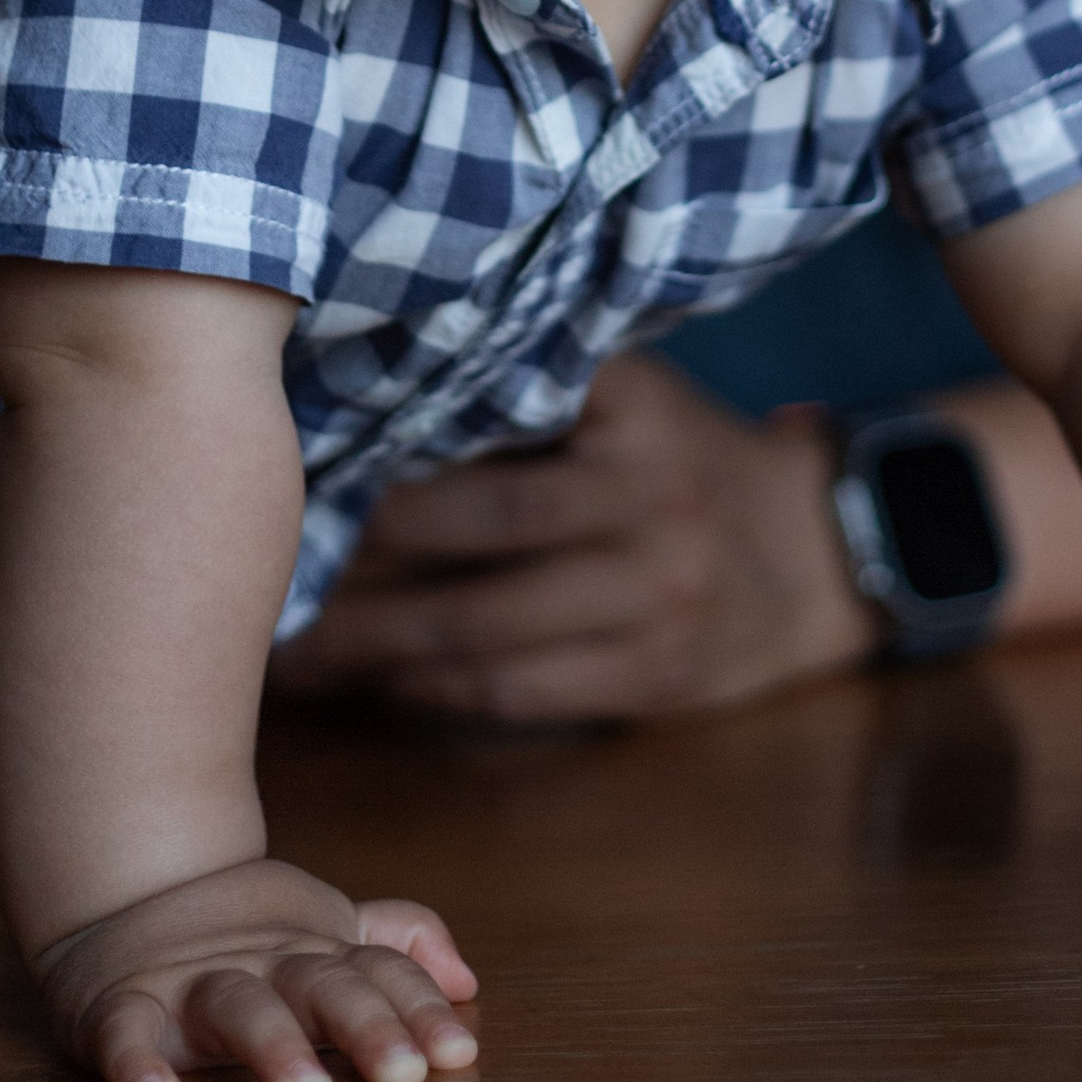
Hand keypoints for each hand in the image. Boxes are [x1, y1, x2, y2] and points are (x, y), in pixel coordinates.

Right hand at [36, 854, 480, 1081]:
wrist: (115, 902)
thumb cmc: (239, 938)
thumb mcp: (322, 933)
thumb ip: (396, 947)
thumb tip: (468, 981)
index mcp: (310, 953)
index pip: (378, 972)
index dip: (418, 1008)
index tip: (458, 1056)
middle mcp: (259, 962)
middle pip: (320, 984)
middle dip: (365, 1025)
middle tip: (404, 1074)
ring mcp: (188, 981)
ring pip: (237, 1003)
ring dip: (272, 1043)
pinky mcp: (117, 1004)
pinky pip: (124, 1031)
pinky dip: (136, 1062)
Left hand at [271, 353, 878, 723]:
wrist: (818, 553)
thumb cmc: (682, 457)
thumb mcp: (626, 394)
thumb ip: (523, 389)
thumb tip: (366, 394)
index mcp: (631, 409)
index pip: (483, 425)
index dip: (379, 450)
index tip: (293, 462)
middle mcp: (649, 500)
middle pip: (464, 528)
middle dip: (351, 553)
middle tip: (263, 560)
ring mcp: (657, 597)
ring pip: (474, 626)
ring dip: (365, 639)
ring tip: (284, 641)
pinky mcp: (651, 679)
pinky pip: (508, 692)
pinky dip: (424, 687)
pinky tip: (365, 678)